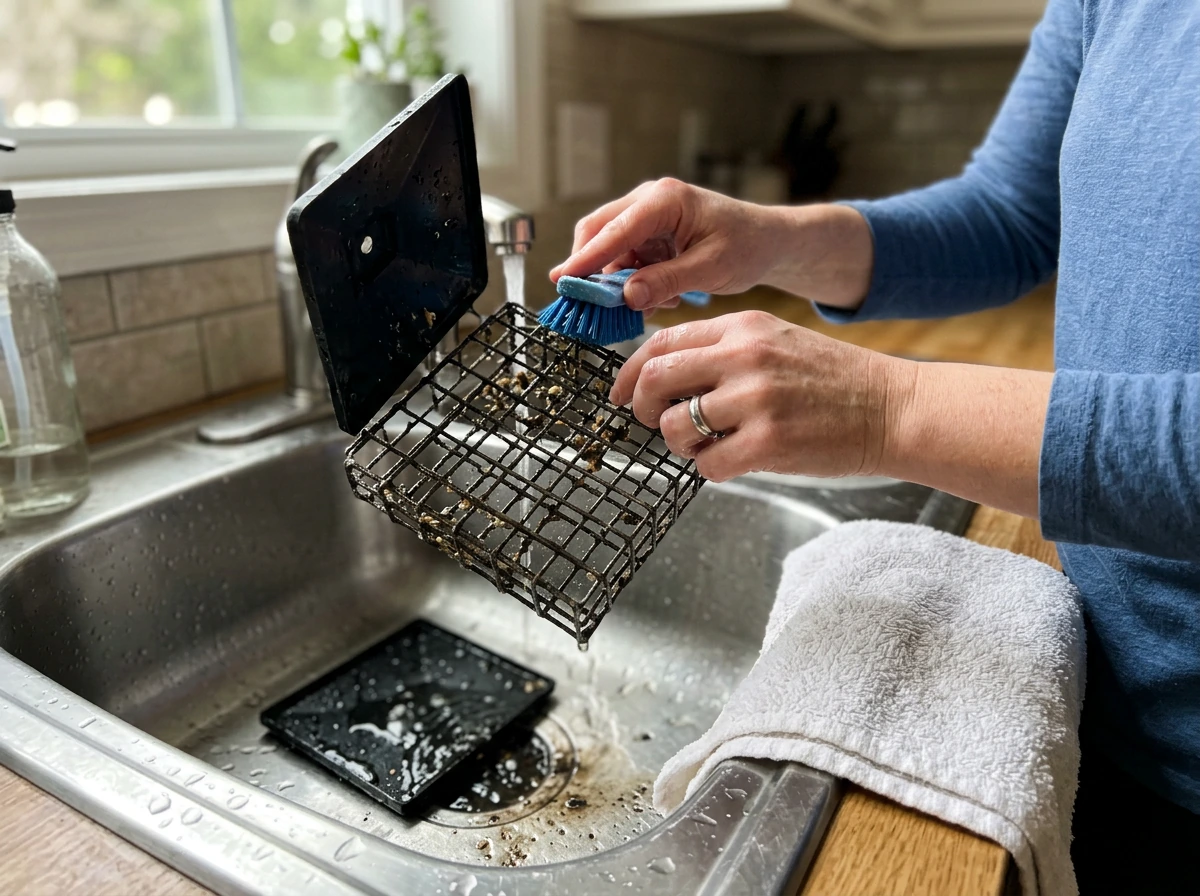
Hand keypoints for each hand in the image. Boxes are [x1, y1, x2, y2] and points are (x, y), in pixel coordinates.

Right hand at [549, 179, 784, 311]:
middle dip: (590, 268)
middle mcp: (649, 201)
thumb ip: (667, 281)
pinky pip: (625, 260)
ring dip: (619, 281)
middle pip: (598, 232)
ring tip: (654, 302)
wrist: (767, 241)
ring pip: (609, 250)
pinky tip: (662, 295)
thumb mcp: (710, 268)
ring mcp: (646, 217)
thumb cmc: (746, 246)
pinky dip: (632, 281)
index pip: (615, 230)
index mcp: (665, 201)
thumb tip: (627, 297)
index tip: (562, 281)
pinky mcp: (647, 234)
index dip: (586, 258)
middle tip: (584, 302)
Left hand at [610, 310, 913, 481]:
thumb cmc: (834, 381)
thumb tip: (663, 372)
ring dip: (680, 443)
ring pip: (674, 426)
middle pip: (655, 379)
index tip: (620, 393)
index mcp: (742, 328)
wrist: (892, 408)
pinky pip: (707, 464)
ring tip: (707, 443)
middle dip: (641, 407)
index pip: (661, 341)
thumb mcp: (776, 341)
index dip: (629, 371)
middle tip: (651, 422)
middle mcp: (744, 358)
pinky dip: (711, 468)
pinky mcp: (768, 442)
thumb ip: (723, 350)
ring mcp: (755, 400)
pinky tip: (734, 460)